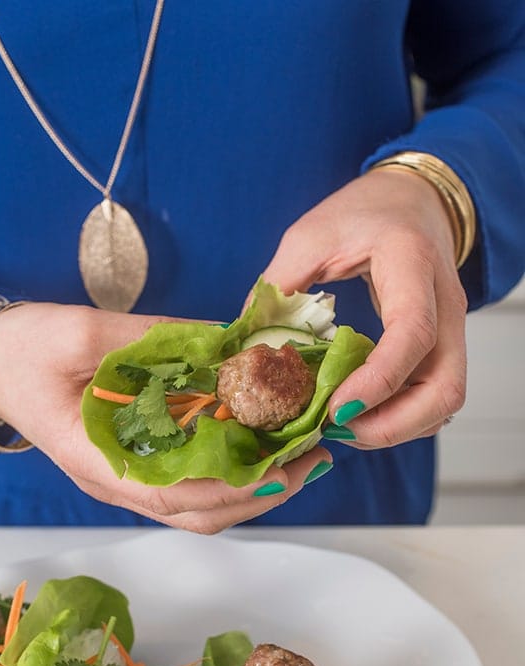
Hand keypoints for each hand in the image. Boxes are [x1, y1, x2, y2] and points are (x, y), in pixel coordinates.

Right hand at [0, 303, 331, 532]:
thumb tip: (228, 344)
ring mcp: (126, 476)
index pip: (173, 494)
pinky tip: (264, 444)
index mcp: (96, 458)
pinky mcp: (137, 462)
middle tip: (313, 458)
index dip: (232, 488)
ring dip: (254, 488)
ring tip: (303, 456)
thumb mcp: (84, 331)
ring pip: (200, 505)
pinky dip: (233, 472)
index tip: (283, 468)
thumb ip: (154, 340)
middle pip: (198, 512)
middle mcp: (116, 480)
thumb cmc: (26, 349)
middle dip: (260, 493)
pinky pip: (192, 481)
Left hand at [261, 168, 468, 446]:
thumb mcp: (309, 237)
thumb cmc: (363, 213)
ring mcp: (452, 329)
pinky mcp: (445, 348)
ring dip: (396, 427)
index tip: (336, 409)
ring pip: (444, 401)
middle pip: (445, 388)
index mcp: (411, 262)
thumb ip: (278, 287)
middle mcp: (445, 302)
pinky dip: (402, 418)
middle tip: (339, 429)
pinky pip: (435, 399)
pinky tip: (361, 415)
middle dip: (392, 424)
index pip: (412, 332)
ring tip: (344, 428)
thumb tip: (246, 345)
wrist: (414, 201)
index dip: (377, 380)